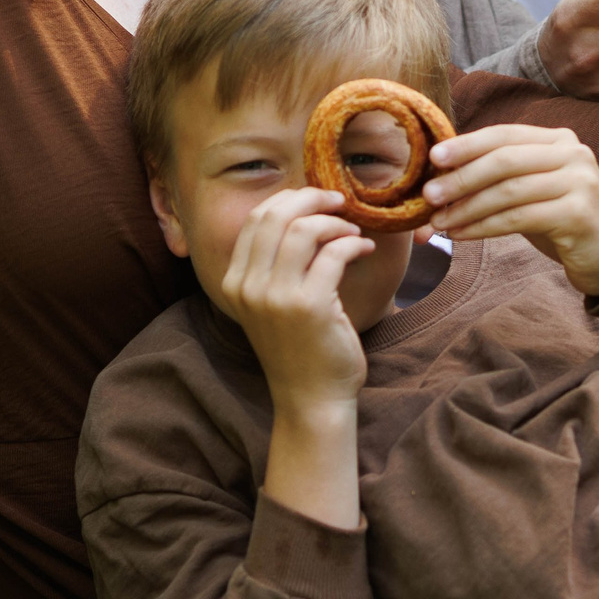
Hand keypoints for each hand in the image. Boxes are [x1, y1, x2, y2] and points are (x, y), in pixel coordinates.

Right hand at [221, 187, 372, 531]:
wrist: (312, 400)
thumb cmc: (299, 349)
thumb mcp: (271, 304)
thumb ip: (274, 265)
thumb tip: (303, 212)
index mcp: (235, 282)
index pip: (255, 220)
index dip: (289, 200)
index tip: (316, 199)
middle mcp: (248, 287)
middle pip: (275, 216)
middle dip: (311, 198)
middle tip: (339, 201)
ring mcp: (276, 297)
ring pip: (303, 230)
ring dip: (334, 223)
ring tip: (352, 231)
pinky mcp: (309, 307)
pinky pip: (333, 254)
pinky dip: (353, 244)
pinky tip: (363, 250)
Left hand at [421, 124, 598, 297]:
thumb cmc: (562, 219)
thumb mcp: (532, 189)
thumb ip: (498, 177)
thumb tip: (438, 178)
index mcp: (558, 139)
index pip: (504, 135)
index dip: (466, 145)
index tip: (433, 157)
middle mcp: (572, 154)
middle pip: (504, 161)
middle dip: (461, 178)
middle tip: (428, 195)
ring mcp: (579, 182)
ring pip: (509, 191)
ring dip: (467, 208)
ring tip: (438, 223)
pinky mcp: (579, 213)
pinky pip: (519, 218)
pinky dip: (485, 227)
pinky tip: (463, 235)